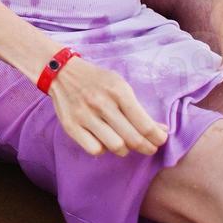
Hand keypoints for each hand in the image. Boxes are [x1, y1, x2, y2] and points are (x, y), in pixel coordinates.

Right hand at [49, 58, 167, 157]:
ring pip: (115, 146)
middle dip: (147, 147)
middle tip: (149, 147)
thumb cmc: (96, 80)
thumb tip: (162, 130)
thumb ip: (139, 108)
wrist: (61, 72)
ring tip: (126, 143)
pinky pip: (95, 149)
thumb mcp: (120, 85)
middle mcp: (101, 103)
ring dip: (125, 149)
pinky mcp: (71, 126)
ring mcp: (84, 116)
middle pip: (133, 139)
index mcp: (118, 91)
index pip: (145, 124)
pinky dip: (104, 149)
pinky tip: (104, 140)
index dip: (157, 137)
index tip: (160, 139)